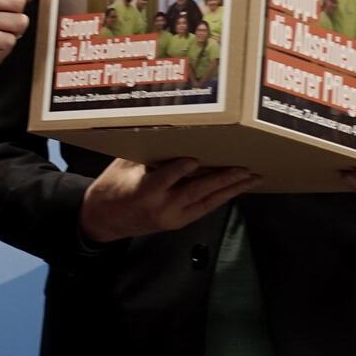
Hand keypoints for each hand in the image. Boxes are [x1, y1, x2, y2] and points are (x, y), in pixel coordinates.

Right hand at [78, 157, 258, 243]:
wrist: (103, 220)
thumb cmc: (111, 188)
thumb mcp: (121, 165)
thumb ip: (145, 154)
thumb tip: (168, 133)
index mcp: (144, 191)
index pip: (167, 178)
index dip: (182, 168)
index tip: (197, 157)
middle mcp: (162, 207)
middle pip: (197, 191)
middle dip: (223, 180)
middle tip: (245, 168)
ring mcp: (173, 218)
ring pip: (208, 202)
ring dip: (231, 190)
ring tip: (252, 179)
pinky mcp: (179, 222)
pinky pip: (205, 208)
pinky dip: (221, 198)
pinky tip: (236, 189)